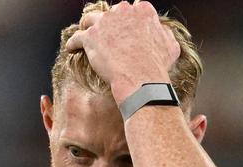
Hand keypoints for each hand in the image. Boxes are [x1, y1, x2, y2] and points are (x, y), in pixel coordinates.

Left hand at [64, 1, 180, 102]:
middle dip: (108, 23)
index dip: (127, 21)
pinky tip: (72, 48)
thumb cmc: (157, 66)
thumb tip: (161, 31)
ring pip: (90, 20)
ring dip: (87, 27)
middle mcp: (122, 11)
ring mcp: (104, 22)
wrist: (142, 80)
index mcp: (142, 11)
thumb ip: (163, 34)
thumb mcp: (170, 46)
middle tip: (106, 35)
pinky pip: (77, 38)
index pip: (131, 9)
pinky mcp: (90, 36)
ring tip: (86, 35)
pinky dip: (74, 43)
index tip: (125, 29)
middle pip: (109, 13)